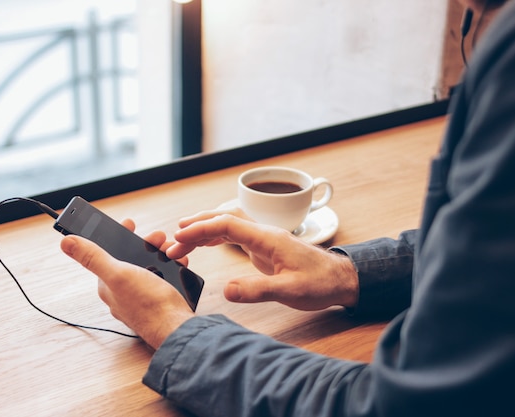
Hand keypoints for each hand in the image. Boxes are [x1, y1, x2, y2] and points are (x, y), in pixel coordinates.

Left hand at [60, 219, 193, 348]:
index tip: (130, 223)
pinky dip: (171, 268)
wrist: (176, 327)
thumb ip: (93, 258)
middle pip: (131, 258)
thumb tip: (66, 242)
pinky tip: (178, 265)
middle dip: (146, 244)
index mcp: (108, 284)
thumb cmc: (148, 305)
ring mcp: (141, 296)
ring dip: (160, 255)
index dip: (118, 236)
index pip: (108, 253)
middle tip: (158, 238)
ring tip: (170, 251)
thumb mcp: (118, 274)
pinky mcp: (158, 300)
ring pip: (148, 267)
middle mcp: (122, 291)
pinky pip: (163, 278)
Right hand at [167, 212, 358, 310]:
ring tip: (181, 241)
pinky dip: (217, 236)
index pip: (228, 225)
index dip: (201, 228)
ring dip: (204, 230)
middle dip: (196, 226)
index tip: (179, 236)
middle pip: (224, 219)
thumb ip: (258, 290)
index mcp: (268, 238)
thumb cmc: (320, 283)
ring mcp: (264, 238)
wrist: (341, 279)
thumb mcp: (290, 291)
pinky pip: (236, 234)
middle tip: (172, 240)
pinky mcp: (265, 246)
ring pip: (228, 225)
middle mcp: (264, 233)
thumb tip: (226, 291)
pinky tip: (206, 244)